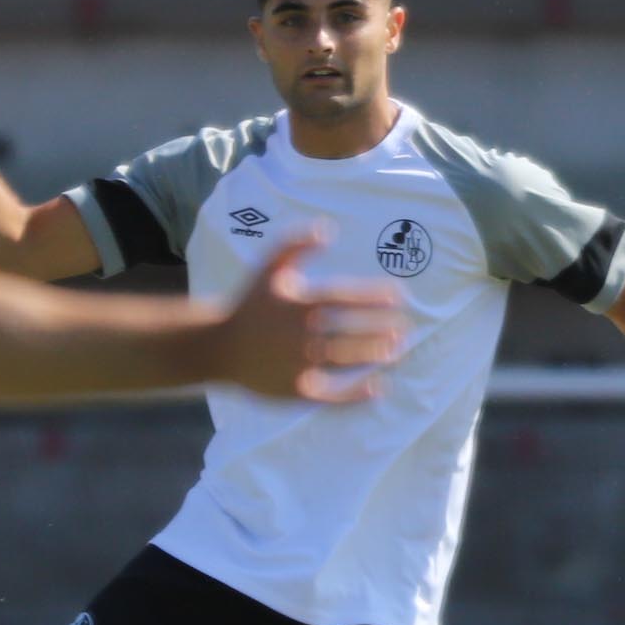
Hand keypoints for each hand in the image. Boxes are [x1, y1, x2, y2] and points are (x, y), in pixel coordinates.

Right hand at [211, 236, 404, 402]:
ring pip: (346, 360)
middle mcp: (300, 334)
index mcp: (297, 304)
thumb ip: (296, 244)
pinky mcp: (296, 391)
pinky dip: (357, 393)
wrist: (218, 347)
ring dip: (375, 355)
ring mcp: (298, 364)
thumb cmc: (250, 305)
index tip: (400, 297)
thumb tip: (328, 228)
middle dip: (382, 329)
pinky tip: (379, 386)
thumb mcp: (269, 269)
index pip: (345, 298)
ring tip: (397, 349)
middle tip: (405, 326)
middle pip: (351, 332)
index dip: (375, 297)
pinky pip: (332, 396)